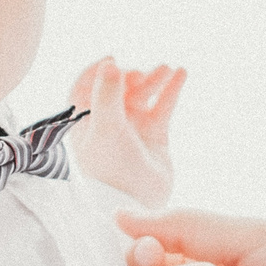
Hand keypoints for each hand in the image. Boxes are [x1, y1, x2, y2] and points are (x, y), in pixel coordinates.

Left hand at [68, 57, 184, 207]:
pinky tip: (181, 72)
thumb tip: (110, 61)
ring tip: (167, 68)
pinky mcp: (155, 135)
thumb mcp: (106, 129)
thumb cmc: (112, 171)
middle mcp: (106, 122)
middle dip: (131, 76)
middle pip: (118, 87)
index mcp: (84, 122)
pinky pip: (162, 106)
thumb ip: (107, 95)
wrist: (138, 206)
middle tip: (141, 75)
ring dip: (154, 78)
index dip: (96, 71)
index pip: (83, 87)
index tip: (111, 59)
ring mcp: (132, 128)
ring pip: (142, 94)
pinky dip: (171, 89)